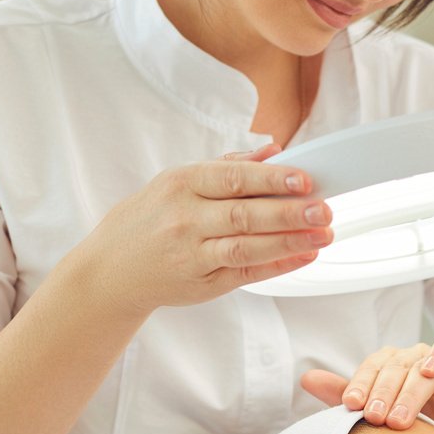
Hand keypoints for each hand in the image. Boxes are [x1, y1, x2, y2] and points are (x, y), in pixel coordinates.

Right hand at [82, 143, 332, 314]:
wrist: (110, 270)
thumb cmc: (149, 218)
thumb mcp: (177, 182)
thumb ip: (227, 166)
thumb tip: (273, 150)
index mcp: (181, 184)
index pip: (232, 178)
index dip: (271, 180)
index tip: (304, 179)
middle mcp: (185, 219)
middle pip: (244, 215)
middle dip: (289, 213)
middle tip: (323, 209)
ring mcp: (193, 254)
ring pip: (246, 247)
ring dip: (289, 241)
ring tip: (322, 235)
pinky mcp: (203, 283)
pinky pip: (245, 272)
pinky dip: (277, 265)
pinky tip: (303, 255)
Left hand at [301, 334, 433, 433]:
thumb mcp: (386, 421)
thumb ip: (349, 398)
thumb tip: (306, 378)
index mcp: (392, 371)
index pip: (372, 367)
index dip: (360, 382)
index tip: (349, 407)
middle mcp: (414, 362)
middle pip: (394, 365)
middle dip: (381, 392)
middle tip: (373, 418)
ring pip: (420, 364)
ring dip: (407, 391)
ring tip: (397, 421)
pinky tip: (428, 371)